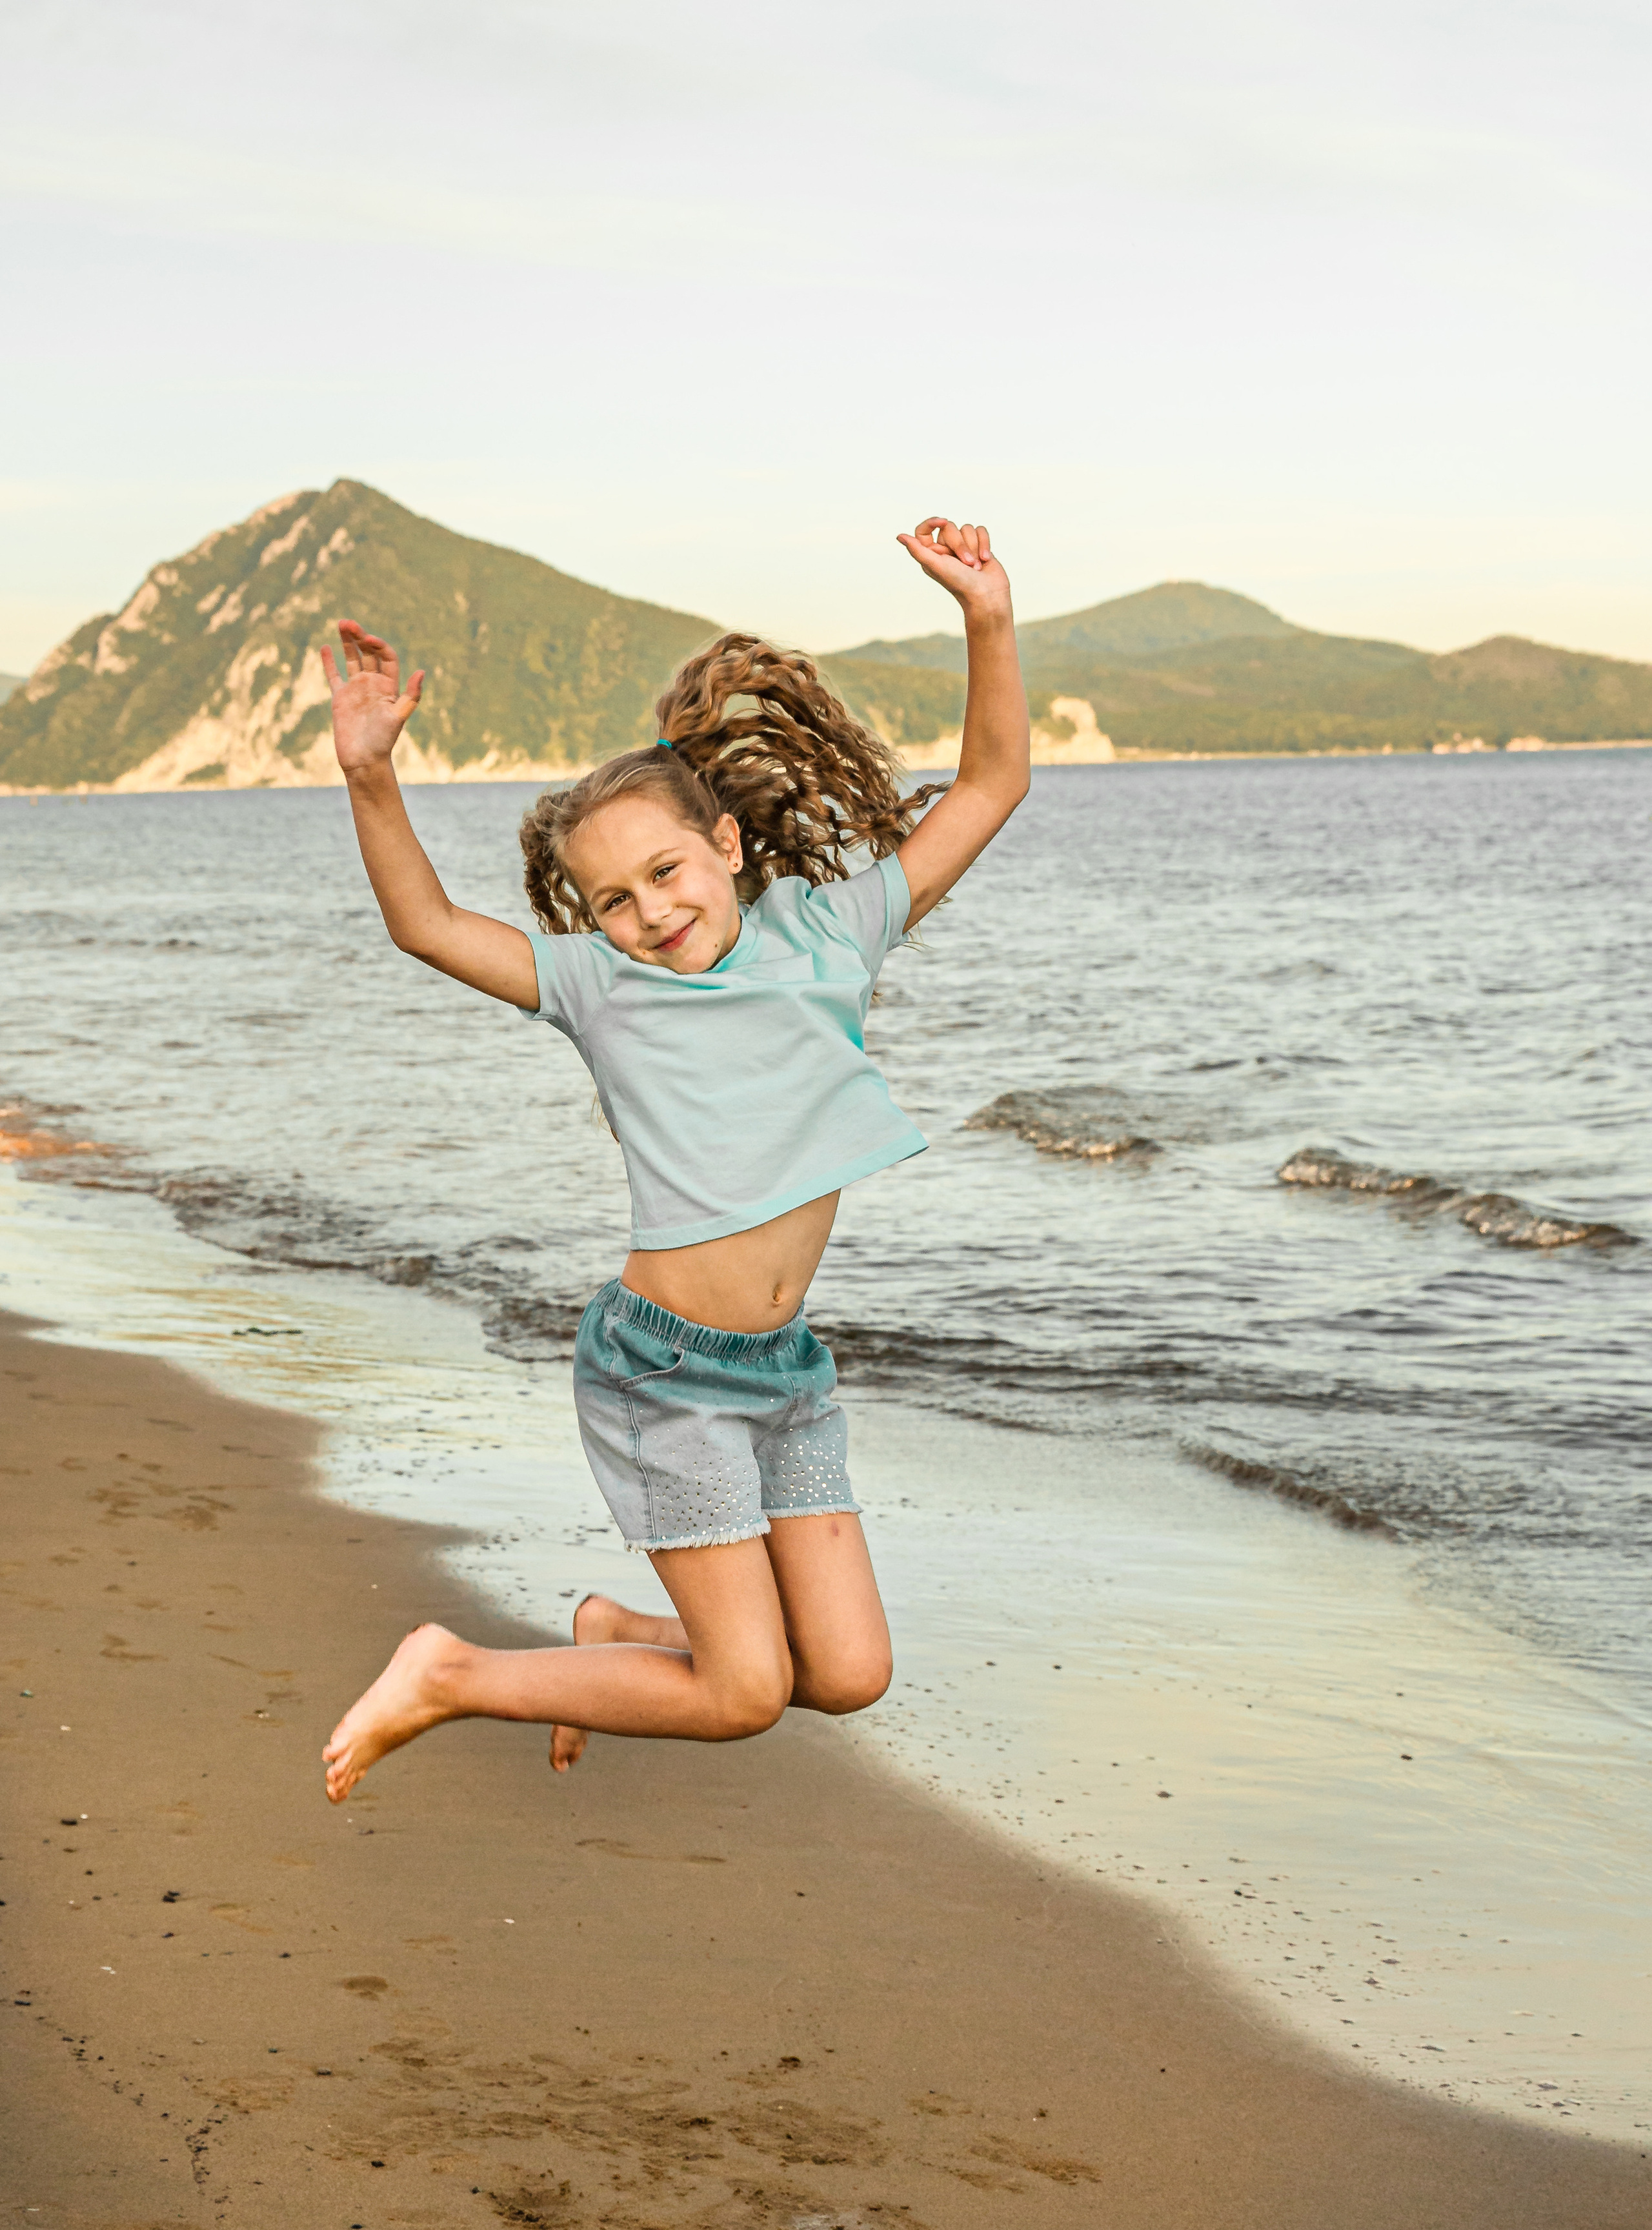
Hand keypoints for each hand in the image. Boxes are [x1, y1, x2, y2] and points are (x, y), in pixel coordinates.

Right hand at [321, 620, 424, 775]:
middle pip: (368, 653)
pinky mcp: (340, 697)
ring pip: (352, 659)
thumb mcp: (399, 717)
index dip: (379, 645)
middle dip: (360, 637)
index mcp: (389, 686)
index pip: (386, 657)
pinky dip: (329, 662)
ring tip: (341, 624)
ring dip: (347, 642)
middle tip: (348, 623)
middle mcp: (373, 684)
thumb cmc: (383, 741)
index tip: (369, 638)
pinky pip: (334, 675)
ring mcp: (356, 689)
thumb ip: (411, 696)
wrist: (364, 759)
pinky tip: (326, 647)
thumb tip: (421, 672)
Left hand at [895, 517, 1011, 626]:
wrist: (987, 595)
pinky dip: (984, 544)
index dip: (932, 522)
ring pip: (967, 528)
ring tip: (976, 566)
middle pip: (950, 528)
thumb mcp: (935, 566)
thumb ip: (917, 551)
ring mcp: (963, 548)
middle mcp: (945, 550)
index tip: (943, 523)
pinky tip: (985, 560)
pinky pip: (980, 530)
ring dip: (974, 547)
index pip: (924, 530)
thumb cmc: (960, 584)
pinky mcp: (978, 546)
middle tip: (966, 564)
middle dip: (961, 545)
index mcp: (931, 555)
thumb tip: (900, 536)